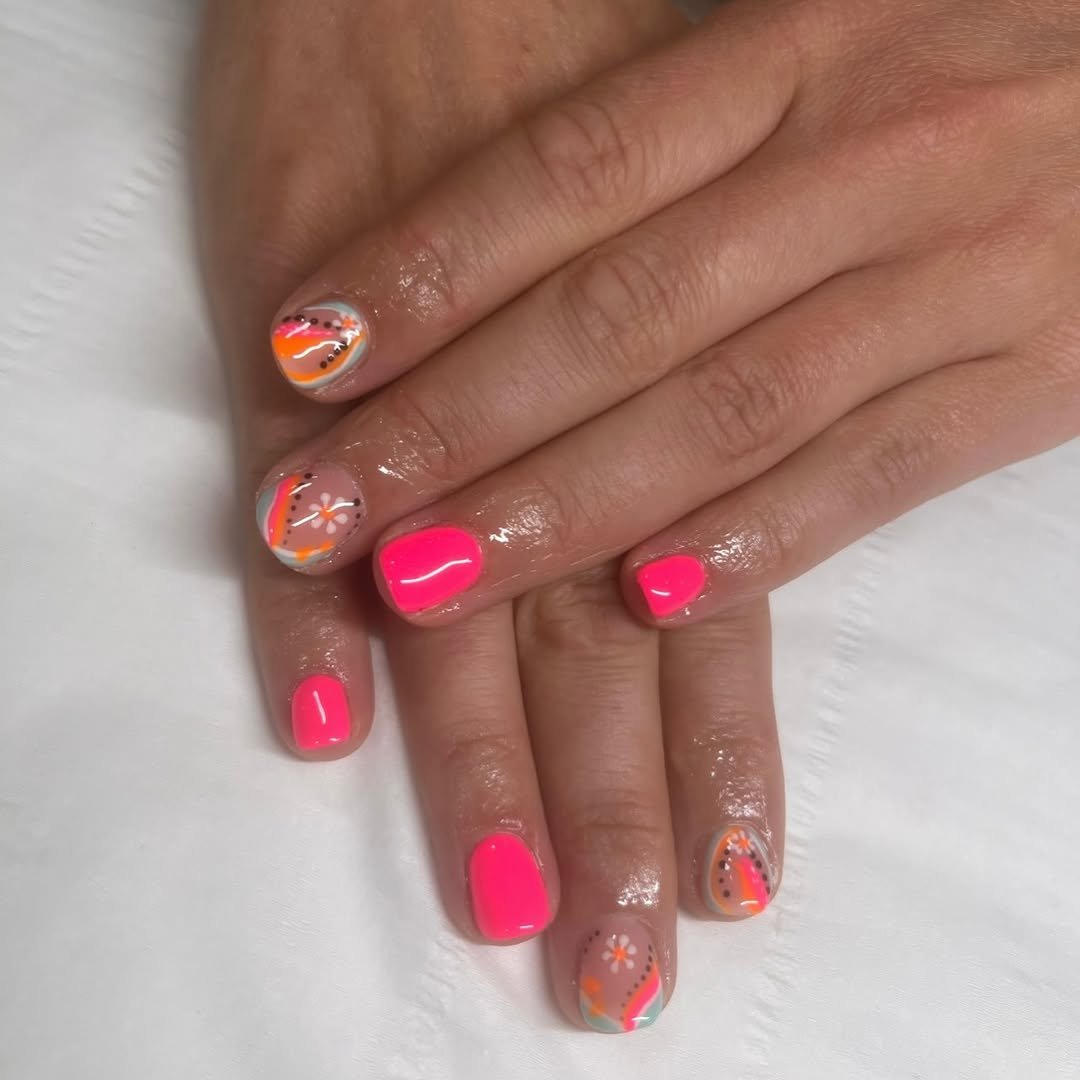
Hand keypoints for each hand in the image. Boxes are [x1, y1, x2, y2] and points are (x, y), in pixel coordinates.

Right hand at [196, 0, 783, 1033]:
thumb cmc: (580, 88)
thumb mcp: (689, 255)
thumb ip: (695, 416)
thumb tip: (688, 582)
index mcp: (669, 389)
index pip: (709, 612)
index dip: (719, 760)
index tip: (732, 892)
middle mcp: (555, 409)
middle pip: (594, 645)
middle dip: (609, 811)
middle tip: (616, 963)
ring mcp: (419, 376)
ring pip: (457, 593)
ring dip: (471, 755)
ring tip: (498, 896)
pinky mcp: (298, 326)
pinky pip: (294, 483)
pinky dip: (298, 602)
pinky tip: (310, 719)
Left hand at [254, 0, 1079, 628]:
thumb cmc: (968, 46)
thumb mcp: (823, 33)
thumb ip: (675, 124)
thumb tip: (495, 222)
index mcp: (791, 48)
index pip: (570, 171)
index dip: (426, 269)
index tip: (302, 357)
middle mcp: (864, 154)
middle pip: (620, 313)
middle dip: (455, 425)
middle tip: (324, 510)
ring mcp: (958, 271)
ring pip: (729, 407)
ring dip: (566, 506)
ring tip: (428, 578)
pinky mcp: (1040, 375)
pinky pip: (881, 470)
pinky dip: (761, 538)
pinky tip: (645, 602)